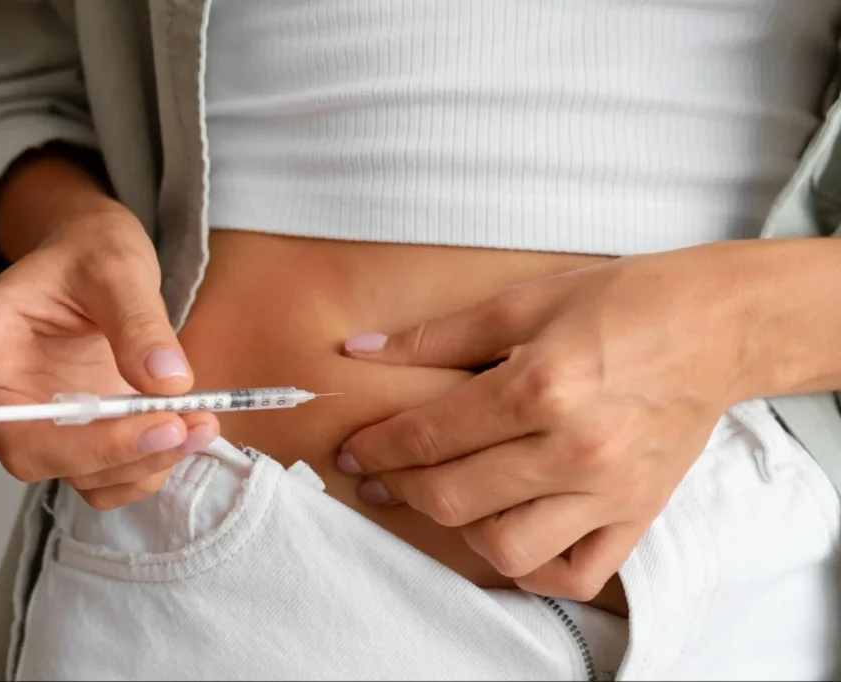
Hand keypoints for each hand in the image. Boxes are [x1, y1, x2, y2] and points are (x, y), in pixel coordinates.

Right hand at [0, 207, 217, 509]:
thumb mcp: (117, 266)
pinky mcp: (80, 442)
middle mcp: (2, 388)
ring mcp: (41, 423)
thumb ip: (138, 318)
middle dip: (101, 448)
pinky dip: (147, 471)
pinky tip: (187, 435)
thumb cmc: (93, 256)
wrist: (105, 270)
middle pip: (22, 446)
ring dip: (139, 464)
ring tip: (201, 426)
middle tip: (172, 425)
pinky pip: (103, 481)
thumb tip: (168, 382)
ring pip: (71, 473)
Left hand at [338, 245, 751, 600]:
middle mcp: (574, 450)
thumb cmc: (625, 302)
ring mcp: (609, 493)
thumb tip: (362, 352)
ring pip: (505, 549)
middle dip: (399, 488)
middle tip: (378, 475)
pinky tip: (510, 535)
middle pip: (454, 497)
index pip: (430, 436)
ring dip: (459, 530)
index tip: (353, 451)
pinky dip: (532, 569)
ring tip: (449, 497)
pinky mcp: (637, 516)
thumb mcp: (526, 301)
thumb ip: (437, 335)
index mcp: (541, 386)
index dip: (378, 447)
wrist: (720, 326)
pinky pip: (573, 575)